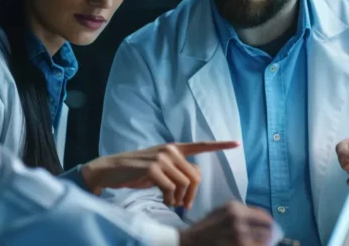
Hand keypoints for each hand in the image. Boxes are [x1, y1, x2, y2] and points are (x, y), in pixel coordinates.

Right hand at [81, 141, 238, 208]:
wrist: (110, 170)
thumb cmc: (136, 172)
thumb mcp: (160, 170)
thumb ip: (177, 172)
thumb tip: (191, 188)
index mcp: (174, 149)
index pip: (201, 145)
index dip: (220, 145)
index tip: (237, 143)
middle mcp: (170, 150)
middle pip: (195, 176)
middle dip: (192, 195)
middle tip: (182, 205)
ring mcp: (162, 158)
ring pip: (185, 184)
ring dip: (179, 199)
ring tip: (170, 203)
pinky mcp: (152, 168)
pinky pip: (171, 189)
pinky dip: (169, 200)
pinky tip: (164, 201)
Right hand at [179, 202, 275, 245]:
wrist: (191, 241)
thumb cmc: (207, 227)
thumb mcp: (222, 212)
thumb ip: (241, 213)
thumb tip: (263, 220)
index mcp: (235, 208)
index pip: (264, 215)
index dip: (268, 223)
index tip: (270, 227)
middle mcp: (238, 220)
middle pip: (267, 229)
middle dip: (267, 234)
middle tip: (266, 238)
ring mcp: (239, 236)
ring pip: (265, 241)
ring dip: (264, 243)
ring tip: (260, 243)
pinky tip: (251, 245)